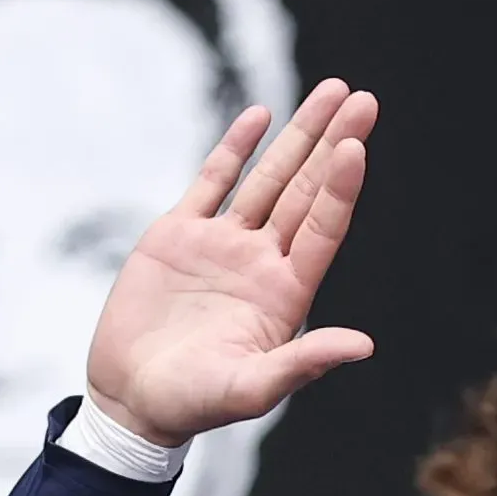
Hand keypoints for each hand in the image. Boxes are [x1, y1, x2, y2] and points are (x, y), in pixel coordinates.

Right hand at [82, 80, 378, 446]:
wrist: (132, 400)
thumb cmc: (193, 404)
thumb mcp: (252, 388)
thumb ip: (304, 363)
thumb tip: (365, 346)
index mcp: (285, 294)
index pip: (322, 229)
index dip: (340, 189)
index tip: (357, 146)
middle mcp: (261, 261)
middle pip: (306, 191)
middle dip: (333, 142)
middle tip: (363, 98)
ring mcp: (222, 243)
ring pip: (267, 177)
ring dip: (298, 135)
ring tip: (331, 91)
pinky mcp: (179, 234)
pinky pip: (212, 180)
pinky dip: (235, 148)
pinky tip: (260, 115)